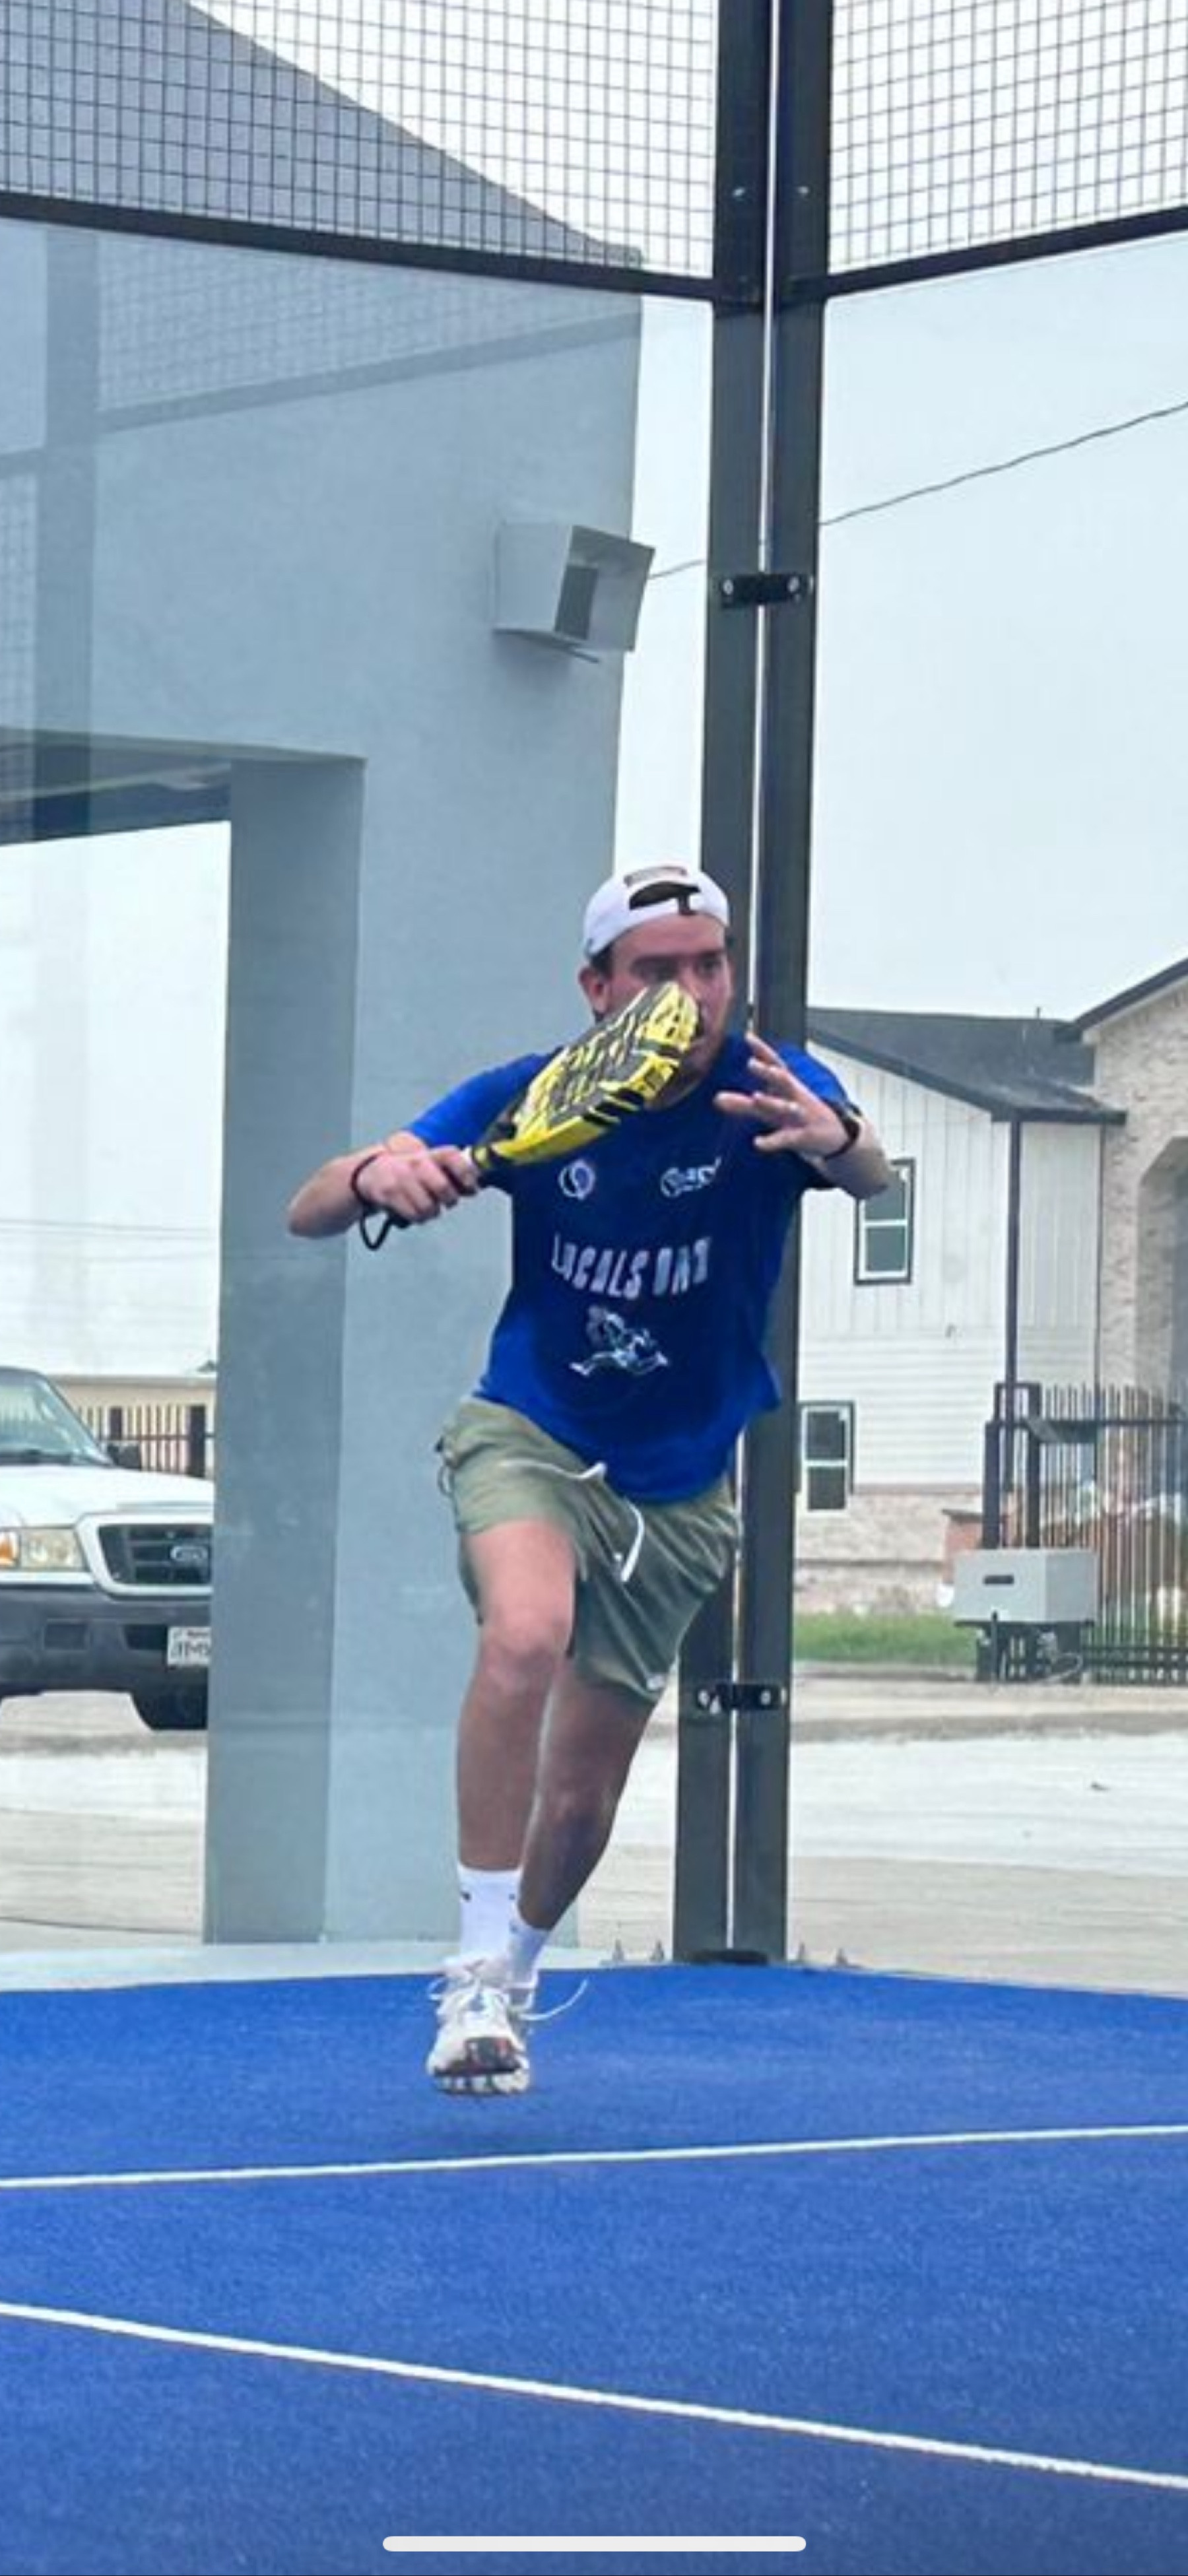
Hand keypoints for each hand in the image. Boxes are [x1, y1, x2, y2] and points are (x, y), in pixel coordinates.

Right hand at [355, 1142, 478, 1223]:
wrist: (372, 1173)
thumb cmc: (409, 1171)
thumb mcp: (431, 1165)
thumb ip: (453, 1175)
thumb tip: (474, 1188)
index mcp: (430, 1154)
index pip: (452, 1157)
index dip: (466, 1174)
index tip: (472, 1187)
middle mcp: (416, 1163)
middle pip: (442, 1188)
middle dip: (450, 1200)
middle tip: (448, 1201)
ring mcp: (402, 1178)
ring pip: (429, 1207)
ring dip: (432, 1212)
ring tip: (428, 1206)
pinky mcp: (390, 1194)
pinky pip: (414, 1215)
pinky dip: (418, 1218)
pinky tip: (415, 1210)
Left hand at [714, 1035, 855, 1156]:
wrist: (834, 1136)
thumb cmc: (798, 1117)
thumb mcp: (769, 1109)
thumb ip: (742, 1104)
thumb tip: (716, 1098)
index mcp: (787, 1087)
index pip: (775, 1064)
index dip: (763, 1051)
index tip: (749, 1037)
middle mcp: (793, 1097)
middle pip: (783, 1080)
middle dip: (768, 1072)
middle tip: (752, 1063)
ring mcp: (799, 1116)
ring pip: (786, 1107)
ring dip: (772, 1102)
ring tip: (756, 1097)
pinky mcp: (801, 1136)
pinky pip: (786, 1138)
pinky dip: (772, 1141)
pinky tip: (758, 1143)